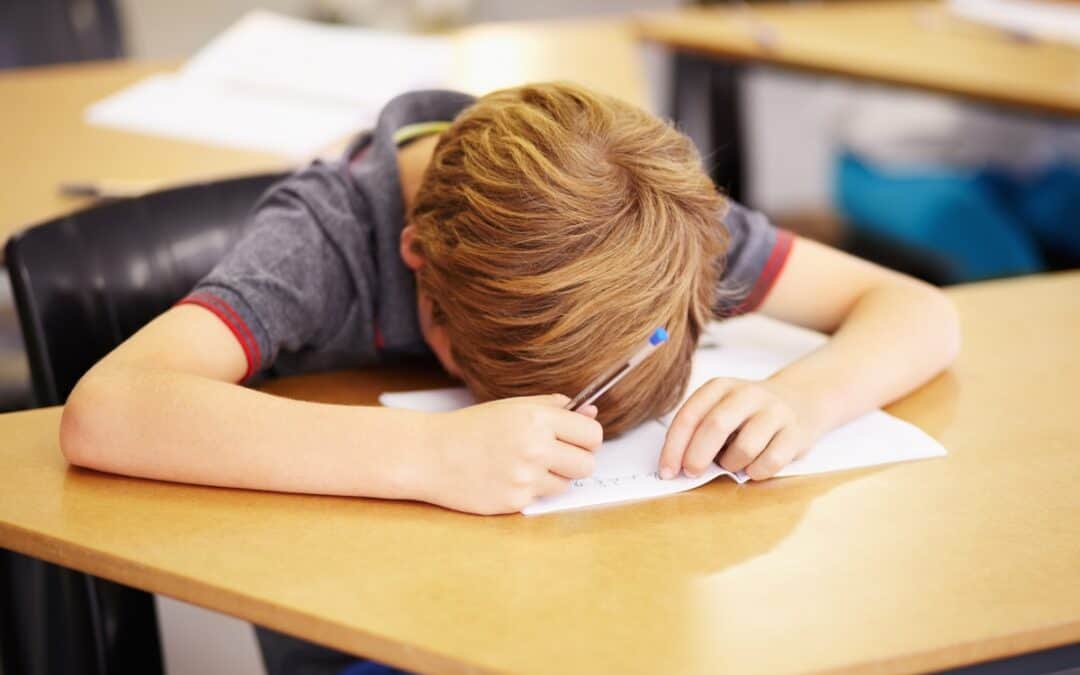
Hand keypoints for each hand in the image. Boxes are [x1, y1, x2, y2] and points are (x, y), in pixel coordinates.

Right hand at [421, 394, 602, 514]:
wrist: (430, 455)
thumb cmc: (472, 427)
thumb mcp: (513, 406)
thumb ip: (554, 407)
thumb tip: (592, 412)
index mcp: (537, 418)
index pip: (592, 434)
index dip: (588, 438)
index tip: (578, 439)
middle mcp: (534, 447)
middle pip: (588, 464)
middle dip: (577, 460)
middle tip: (557, 455)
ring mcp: (525, 477)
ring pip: (567, 484)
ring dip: (554, 477)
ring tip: (525, 465)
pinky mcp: (514, 501)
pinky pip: (542, 498)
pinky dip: (531, 490)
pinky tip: (507, 478)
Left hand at [658, 378, 816, 481]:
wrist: (800, 400)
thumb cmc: (748, 414)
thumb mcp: (720, 409)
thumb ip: (700, 430)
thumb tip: (676, 466)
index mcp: (720, 387)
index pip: (689, 416)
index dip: (674, 447)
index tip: (666, 471)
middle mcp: (747, 394)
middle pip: (715, 426)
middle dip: (697, 456)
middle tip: (692, 473)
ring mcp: (774, 411)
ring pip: (745, 448)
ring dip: (732, 464)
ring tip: (732, 463)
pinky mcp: (796, 432)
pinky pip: (771, 462)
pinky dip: (757, 472)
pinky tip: (754, 467)